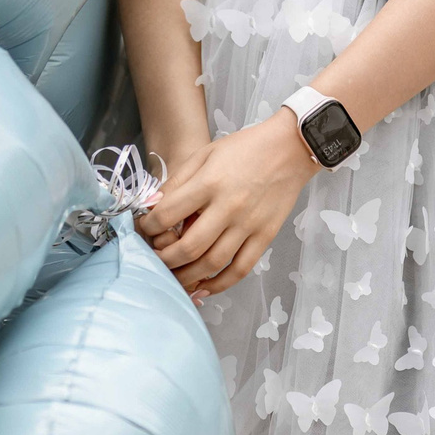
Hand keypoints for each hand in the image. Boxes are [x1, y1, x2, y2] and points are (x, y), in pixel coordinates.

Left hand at [136, 111, 319, 297]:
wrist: (290, 148)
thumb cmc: (245, 148)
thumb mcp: (206, 153)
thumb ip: (178, 180)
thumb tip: (153, 206)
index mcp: (209, 182)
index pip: (167, 215)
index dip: (149, 227)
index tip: (145, 229)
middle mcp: (228, 207)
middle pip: (188, 248)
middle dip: (164, 260)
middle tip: (154, 261)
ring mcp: (249, 225)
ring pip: (212, 264)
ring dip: (188, 278)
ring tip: (174, 278)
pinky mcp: (265, 236)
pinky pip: (240, 269)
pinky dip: (220, 284)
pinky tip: (204, 287)